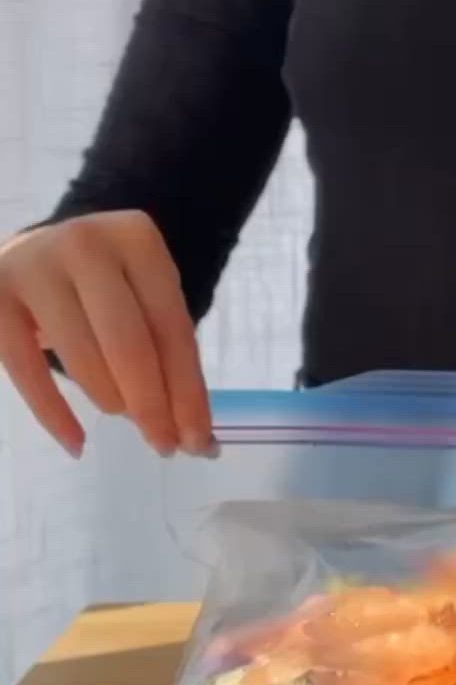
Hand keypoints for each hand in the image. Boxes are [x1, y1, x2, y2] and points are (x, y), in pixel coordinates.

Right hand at [0, 212, 213, 459]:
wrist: (31, 251)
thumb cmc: (100, 286)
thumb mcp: (141, 298)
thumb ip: (167, 356)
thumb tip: (196, 437)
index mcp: (136, 238)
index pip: (172, 327)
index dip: (188, 391)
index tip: (198, 441)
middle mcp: (85, 244)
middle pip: (129, 344)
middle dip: (152, 406)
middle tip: (165, 446)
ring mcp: (34, 266)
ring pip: (83, 358)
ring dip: (111, 400)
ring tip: (120, 413)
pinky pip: (27, 370)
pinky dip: (54, 415)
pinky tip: (77, 443)